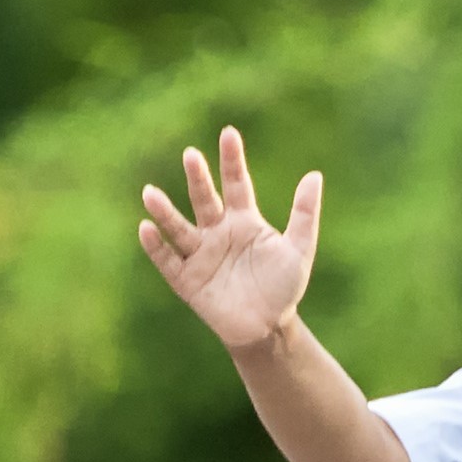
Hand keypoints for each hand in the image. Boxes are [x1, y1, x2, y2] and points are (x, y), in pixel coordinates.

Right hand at [138, 125, 320, 348]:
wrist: (268, 327)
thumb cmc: (283, 288)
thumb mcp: (299, 249)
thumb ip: (304, 214)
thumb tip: (314, 175)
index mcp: (244, 221)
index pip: (236, 184)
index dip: (232, 160)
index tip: (229, 133)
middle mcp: (218, 232)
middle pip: (205, 200)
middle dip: (197, 179)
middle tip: (191, 155)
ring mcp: (201, 255)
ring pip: (179, 228)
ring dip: (164, 211)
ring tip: (150, 192)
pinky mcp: (188, 280)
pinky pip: (168, 260)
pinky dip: (157, 246)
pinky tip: (146, 228)